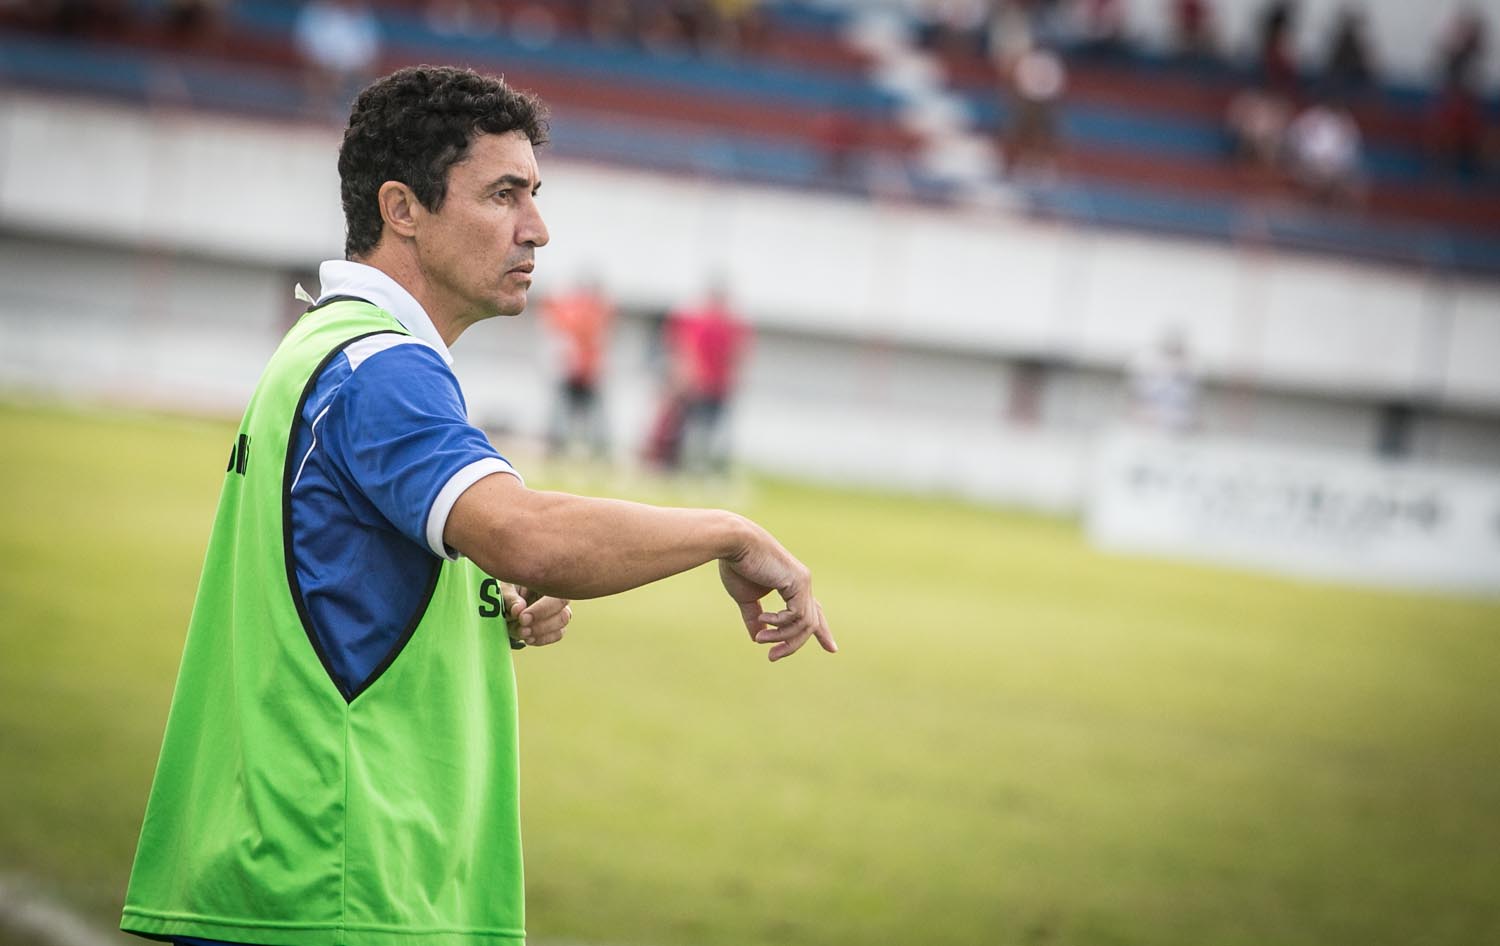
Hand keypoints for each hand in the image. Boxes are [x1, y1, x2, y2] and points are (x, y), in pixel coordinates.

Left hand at [503, 584, 571, 646]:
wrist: (504, 604)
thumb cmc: (506, 591)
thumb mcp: (504, 590)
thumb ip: (510, 598)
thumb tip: (519, 609)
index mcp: (548, 581)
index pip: (557, 596)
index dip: (543, 610)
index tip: (522, 617)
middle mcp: (557, 596)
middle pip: (564, 614)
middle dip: (542, 624)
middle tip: (521, 628)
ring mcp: (558, 611)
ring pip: (561, 625)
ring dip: (541, 632)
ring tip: (521, 633)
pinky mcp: (555, 625)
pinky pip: (557, 634)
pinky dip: (542, 639)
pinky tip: (528, 639)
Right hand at [718, 525, 835, 661]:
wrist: (734, 543)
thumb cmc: (737, 566)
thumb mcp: (745, 598)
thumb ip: (754, 618)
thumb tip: (759, 639)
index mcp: (792, 585)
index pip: (812, 611)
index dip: (822, 631)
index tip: (832, 649)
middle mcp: (803, 583)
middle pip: (812, 622)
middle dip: (796, 643)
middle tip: (773, 657)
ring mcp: (803, 581)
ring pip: (805, 623)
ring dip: (782, 637)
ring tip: (761, 640)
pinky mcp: (799, 582)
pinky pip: (797, 615)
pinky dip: (780, 623)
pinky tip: (763, 618)